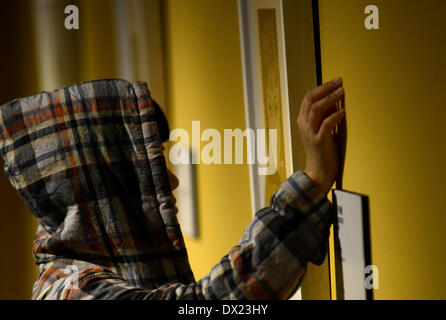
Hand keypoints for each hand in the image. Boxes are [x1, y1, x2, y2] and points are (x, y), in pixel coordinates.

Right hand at [297, 78, 345, 194]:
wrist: (318, 172)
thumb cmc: (322, 151)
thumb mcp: (321, 130)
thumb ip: (324, 116)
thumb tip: (334, 100)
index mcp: (303, 121)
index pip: (308, 97)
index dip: (321, 87)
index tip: (335, 81)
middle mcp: (304, 125)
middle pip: (310, 99)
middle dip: (325, 88)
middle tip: (339, 82)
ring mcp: (310, 133)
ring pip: (316, 109)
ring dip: (330, 98)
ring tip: (341, 92)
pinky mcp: (319, 142)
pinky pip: (326, 125)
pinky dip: (334, 116)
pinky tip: (343, 111)